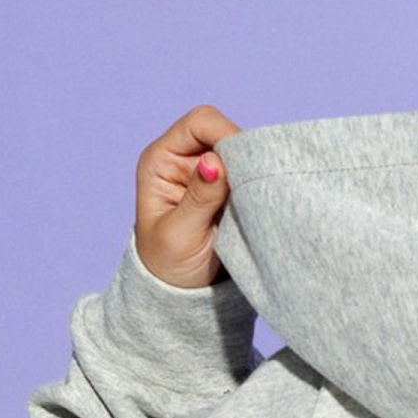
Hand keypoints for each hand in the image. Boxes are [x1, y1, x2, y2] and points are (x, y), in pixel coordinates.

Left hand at [134, 105, 241, 286]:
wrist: (177, 294)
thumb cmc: (168, 266)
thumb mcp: (180, 234)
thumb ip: (199, 197)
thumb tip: (214, 161)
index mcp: (161, 160)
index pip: (199, 123)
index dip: (225, 134)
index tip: (245, 165)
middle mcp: (183, 158)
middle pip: (223, 131)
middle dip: (242, 155)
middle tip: (251, 188)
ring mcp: (207, 173)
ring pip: (240, 152)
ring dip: (250, 173)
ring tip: (252, 202)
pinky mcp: (226, 190)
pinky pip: (248, 174)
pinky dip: (256, 186)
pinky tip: (256, 206)